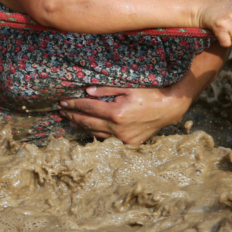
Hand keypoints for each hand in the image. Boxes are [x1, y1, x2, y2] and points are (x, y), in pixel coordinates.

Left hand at [58, 85, 189, 143]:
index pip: (88, 108)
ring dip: (81, 126)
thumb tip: (87, 91)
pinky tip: (89, 128)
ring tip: (70, 119)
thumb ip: (107, 89)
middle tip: (61, 111)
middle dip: (73, 116)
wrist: (169, 109)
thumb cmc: (150, 94)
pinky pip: (107, 139)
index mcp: (116, 113)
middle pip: (88, 122)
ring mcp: (123, 139)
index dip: (73, 105)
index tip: (62, 102)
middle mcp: (117, 129)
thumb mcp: (129, 87)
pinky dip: (95, 133)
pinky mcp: (128, 144)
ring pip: (95, 133)